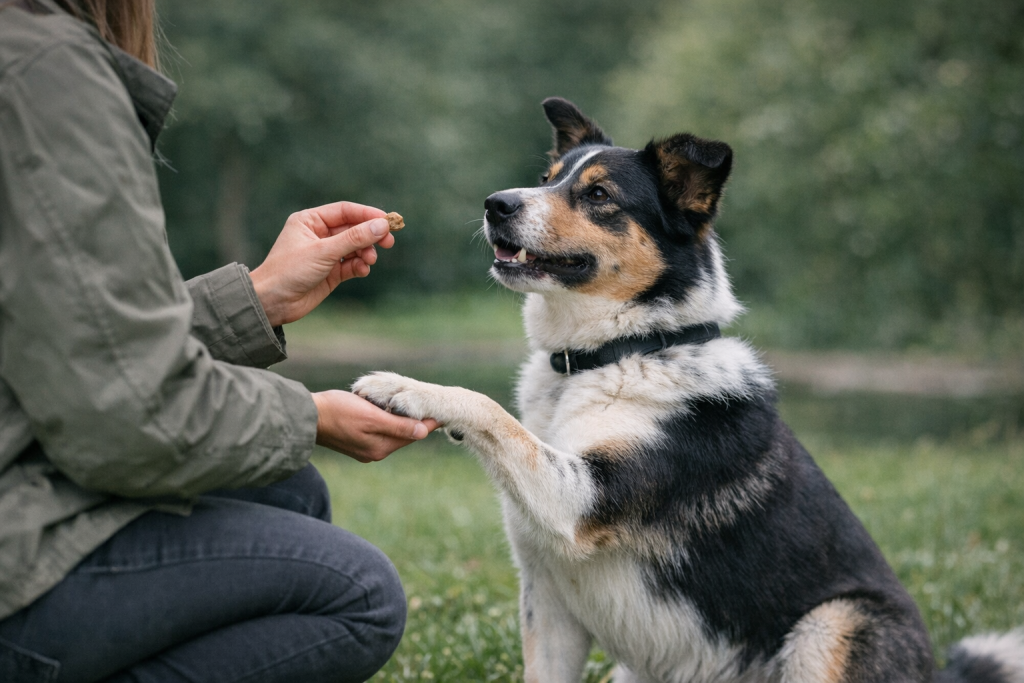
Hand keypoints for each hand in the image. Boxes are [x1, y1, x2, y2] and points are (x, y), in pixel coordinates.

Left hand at [249, 202, 397, 326]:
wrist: (272, 303)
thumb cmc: (289, 271)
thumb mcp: (323, 251)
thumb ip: (354, 238)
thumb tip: (381, 225)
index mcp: (310, 221)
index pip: (345, 211)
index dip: (367, 214)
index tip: (388, 221)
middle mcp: (319, 234)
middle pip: (353, 229)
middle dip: (371, 235)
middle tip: (388, 242)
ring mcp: (325, 254)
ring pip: (355, 247)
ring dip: (366, 252)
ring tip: (369, 260)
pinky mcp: (330, 272)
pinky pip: (352, 264)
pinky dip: (360, 266)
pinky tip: (362, 270)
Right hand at [311, 390, 439, 462]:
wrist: (306, 417)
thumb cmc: (338, 412)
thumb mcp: (371, 417)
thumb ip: (398, 426)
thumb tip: (424, 432)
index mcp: (381, 448)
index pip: (413, 434)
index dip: (428, 421)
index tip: (443, 411)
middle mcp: (375, 451)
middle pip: (403, 433)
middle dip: (414, 419)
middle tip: (431, 405)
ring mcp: (365, 447)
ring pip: (391, 431)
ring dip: (400, 418)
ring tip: (413, 406)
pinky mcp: (355, 440)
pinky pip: (379, 429)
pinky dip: (386, 419)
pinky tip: (388, 409)